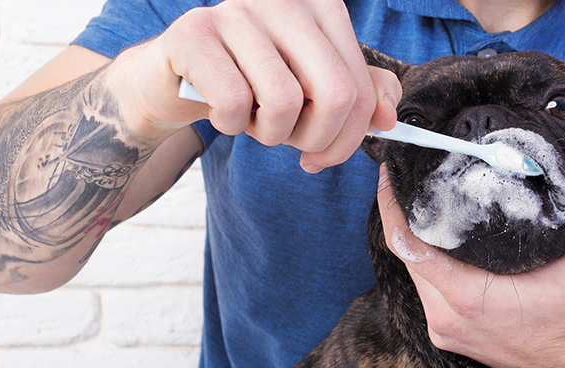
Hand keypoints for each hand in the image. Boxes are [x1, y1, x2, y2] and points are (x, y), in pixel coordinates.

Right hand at [109, 0, 400, 172]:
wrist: (177, 75)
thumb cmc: (253, 81)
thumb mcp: (312, 87)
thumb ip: (359, 96)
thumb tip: (388, 118)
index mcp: (322, 6)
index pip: (360, 86)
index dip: (350, 136)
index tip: (324, 155)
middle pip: (334, 95)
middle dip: (316, 140)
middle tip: (294, 145)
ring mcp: (236, 11)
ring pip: (283, 103)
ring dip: (269, 133)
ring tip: (254, 119)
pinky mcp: (194, 33)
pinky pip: (234, 102)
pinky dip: (231, 125)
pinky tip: (223, 111)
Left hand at [376, 157, 564, 367]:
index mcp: (470, 297)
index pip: (409, 246)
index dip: (391, 208)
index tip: (390, 177)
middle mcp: (447, 317)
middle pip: (405, 257)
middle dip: (400, 217)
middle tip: (404, 180)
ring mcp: (443, 329)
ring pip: (412, 275)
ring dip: (413, 241)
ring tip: (418, 203)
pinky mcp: (445, 335)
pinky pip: (424, 292)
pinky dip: (425, 266)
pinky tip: (434, 241)